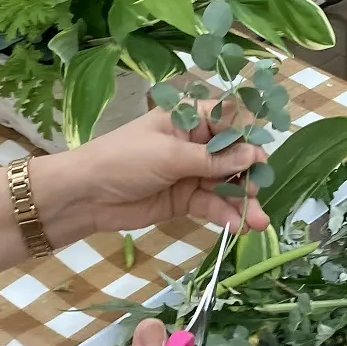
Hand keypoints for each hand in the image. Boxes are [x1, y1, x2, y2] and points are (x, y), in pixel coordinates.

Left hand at [37, 105, 271, 242]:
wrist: (86, 196)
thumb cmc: (124, 159)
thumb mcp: (170, 154)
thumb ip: (213, 158)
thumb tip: (253, 155)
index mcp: (188, 118)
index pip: (228, 119)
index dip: (247, 135)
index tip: (260, 153)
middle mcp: (195, 143)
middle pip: (234, 155)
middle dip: (250, 173)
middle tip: (258, 189)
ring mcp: (191, 172)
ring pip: (227, 184)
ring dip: (244, 202)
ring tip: (259, 221)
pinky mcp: (186, 200)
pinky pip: (213, 205)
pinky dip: (227, 215)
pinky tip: (238, 227)